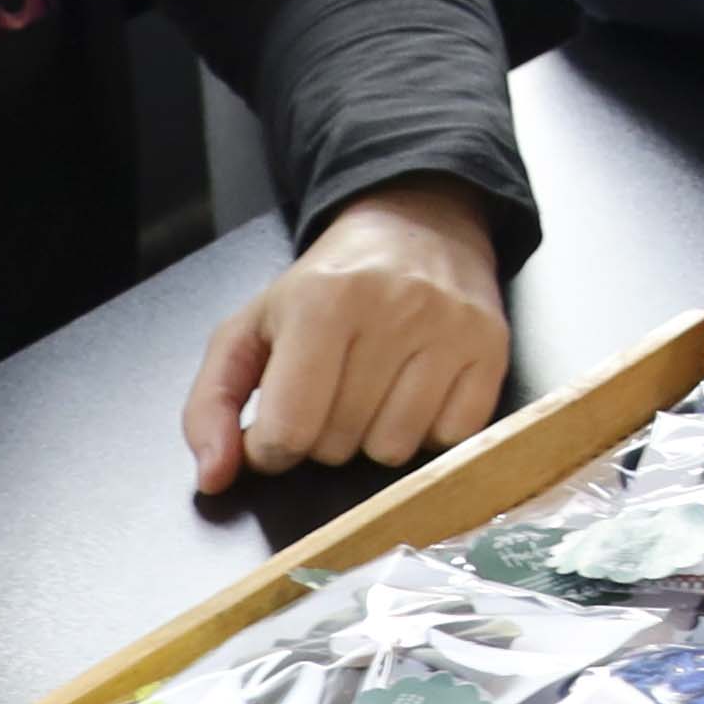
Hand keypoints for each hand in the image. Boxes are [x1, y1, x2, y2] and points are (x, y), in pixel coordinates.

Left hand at [185, 179, 510, 494]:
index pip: (287, 432)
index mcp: (321, 300)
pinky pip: (449, 440)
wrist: (418, 225)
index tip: (282, 421)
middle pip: (338, 446)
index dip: (273, 445)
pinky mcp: (492, 347)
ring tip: (375, 389)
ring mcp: (449, 328)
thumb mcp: (250, 329)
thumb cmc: (327, 286)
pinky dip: (427, 430)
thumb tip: (214, 478)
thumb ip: (211, 405)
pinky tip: (417, 390)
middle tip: (333, 390)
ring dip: (374, 436)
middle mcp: (392, 308)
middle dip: (323, 435)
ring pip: (394, 452)